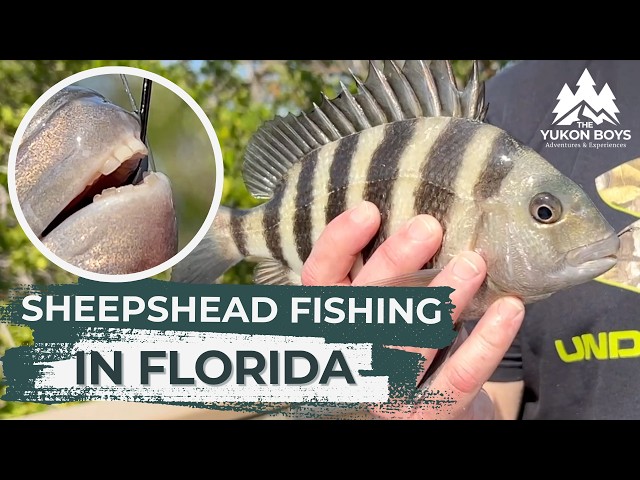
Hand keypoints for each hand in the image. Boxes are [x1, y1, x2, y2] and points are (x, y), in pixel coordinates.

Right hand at [301, 201, 524, 418]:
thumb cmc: (408, 345)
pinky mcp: (429, 413)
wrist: (431, 411)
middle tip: (429, 228)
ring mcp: (388, 393)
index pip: (320, 281)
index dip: (338, 245)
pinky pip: (460, 377)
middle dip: (395, 265)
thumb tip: (421, 219)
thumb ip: (390, 276)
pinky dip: (487, 342)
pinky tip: (508, 309)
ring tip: (473, 264)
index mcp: (336, 325)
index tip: (369, 211)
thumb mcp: (387, 308)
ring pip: (410, 343)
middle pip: (364, 309)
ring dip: (443, 300)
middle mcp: (352, 360)